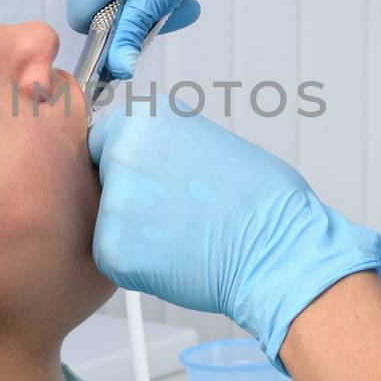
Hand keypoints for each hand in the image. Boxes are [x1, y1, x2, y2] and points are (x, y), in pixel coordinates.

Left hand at [88, 100, 380, 368]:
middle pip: (103, 176)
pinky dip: (136, 263)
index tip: (149, 177)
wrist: (277, 251)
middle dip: (128, 194)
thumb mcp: (208, 141)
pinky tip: (175, 256)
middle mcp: (125, 152)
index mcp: (147, 117)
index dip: (128, 161)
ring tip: (183, 233)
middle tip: (174, 209)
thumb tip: (144, 156)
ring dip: (133, 231)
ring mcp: (115, 202)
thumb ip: (162, 143)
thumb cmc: (261, 202)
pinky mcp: (112, 250)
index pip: (106, 137)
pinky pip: (112, 255)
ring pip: (107, 219)